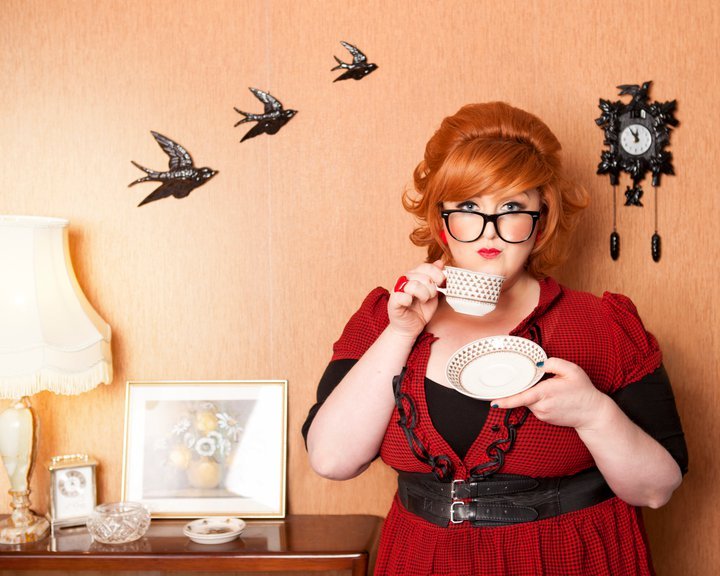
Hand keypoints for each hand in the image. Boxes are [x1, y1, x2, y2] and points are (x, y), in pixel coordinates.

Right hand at [388, 260, 444, 338]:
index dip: (436, 273)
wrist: (410, 328)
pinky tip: (410, 303)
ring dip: (423, 295)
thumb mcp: (433, 293)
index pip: (425, 267)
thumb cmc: (420, 311)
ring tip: (423, 301)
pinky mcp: (393, 302)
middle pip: (422, 276)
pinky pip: (401, 296)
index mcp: (413, 276)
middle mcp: (404, 280)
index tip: (441, 282)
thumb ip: (435, 278)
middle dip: (431, 288)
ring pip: (414, 285)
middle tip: (431, 296)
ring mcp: (398, 290)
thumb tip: (440, 262)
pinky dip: (408, 300)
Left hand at [491, 358, 607, 429]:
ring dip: (533, 393)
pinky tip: (552, 397)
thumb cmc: (583, 391)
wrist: (593, 414)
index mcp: (545, 393)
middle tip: (540, 381)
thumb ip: (552, 363)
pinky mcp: (544, 419)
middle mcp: (541, 406)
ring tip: (552, 389)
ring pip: (528, 401)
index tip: (493, 402)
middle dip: (525, 387)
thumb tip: (537, 365)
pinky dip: (537, 400)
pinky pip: (534, 406)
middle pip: (522, 395)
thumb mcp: (572, 370)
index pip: (521, 397)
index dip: (505, 400)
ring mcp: (542, 414)